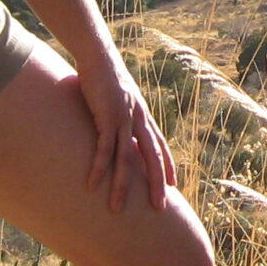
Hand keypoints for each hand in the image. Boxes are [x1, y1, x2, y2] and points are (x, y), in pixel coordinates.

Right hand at [76, 51, 174, 212]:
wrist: (99, 57)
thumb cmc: (106, 77)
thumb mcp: (120, 99)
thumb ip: (122, 114)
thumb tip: (119, 126)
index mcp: (143, 116)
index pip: (159, 146)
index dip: (167, 166)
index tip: (173, 186)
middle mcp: (139, 120)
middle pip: (151, 157)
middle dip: (156, 184)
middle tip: (160, 208)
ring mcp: (124, 119)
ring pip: (127, 159)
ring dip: (123, 186)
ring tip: (117, 208)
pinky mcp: (106, 117)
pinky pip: (104, 148)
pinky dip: (99, 167)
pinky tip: (93, 185)